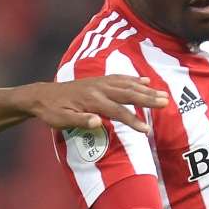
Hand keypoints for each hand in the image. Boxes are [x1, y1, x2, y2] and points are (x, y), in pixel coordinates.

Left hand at [26, 75, 166, 135]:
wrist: (42, 95)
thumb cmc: (52, 112)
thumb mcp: (61, 120)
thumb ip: (80, 120)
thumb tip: (98, 121)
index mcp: (92, 100)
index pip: (117, 111)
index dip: (133, 121)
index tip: (146, 131)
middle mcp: (99, 88)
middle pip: (128, 94)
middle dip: (148, 98)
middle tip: (166, 102)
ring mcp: (100, 82)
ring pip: (127, 84)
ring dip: (146, 89)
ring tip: (163, 94)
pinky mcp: (99, 80)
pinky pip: (120, 78)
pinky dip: (134, 79)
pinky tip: (145, 80)